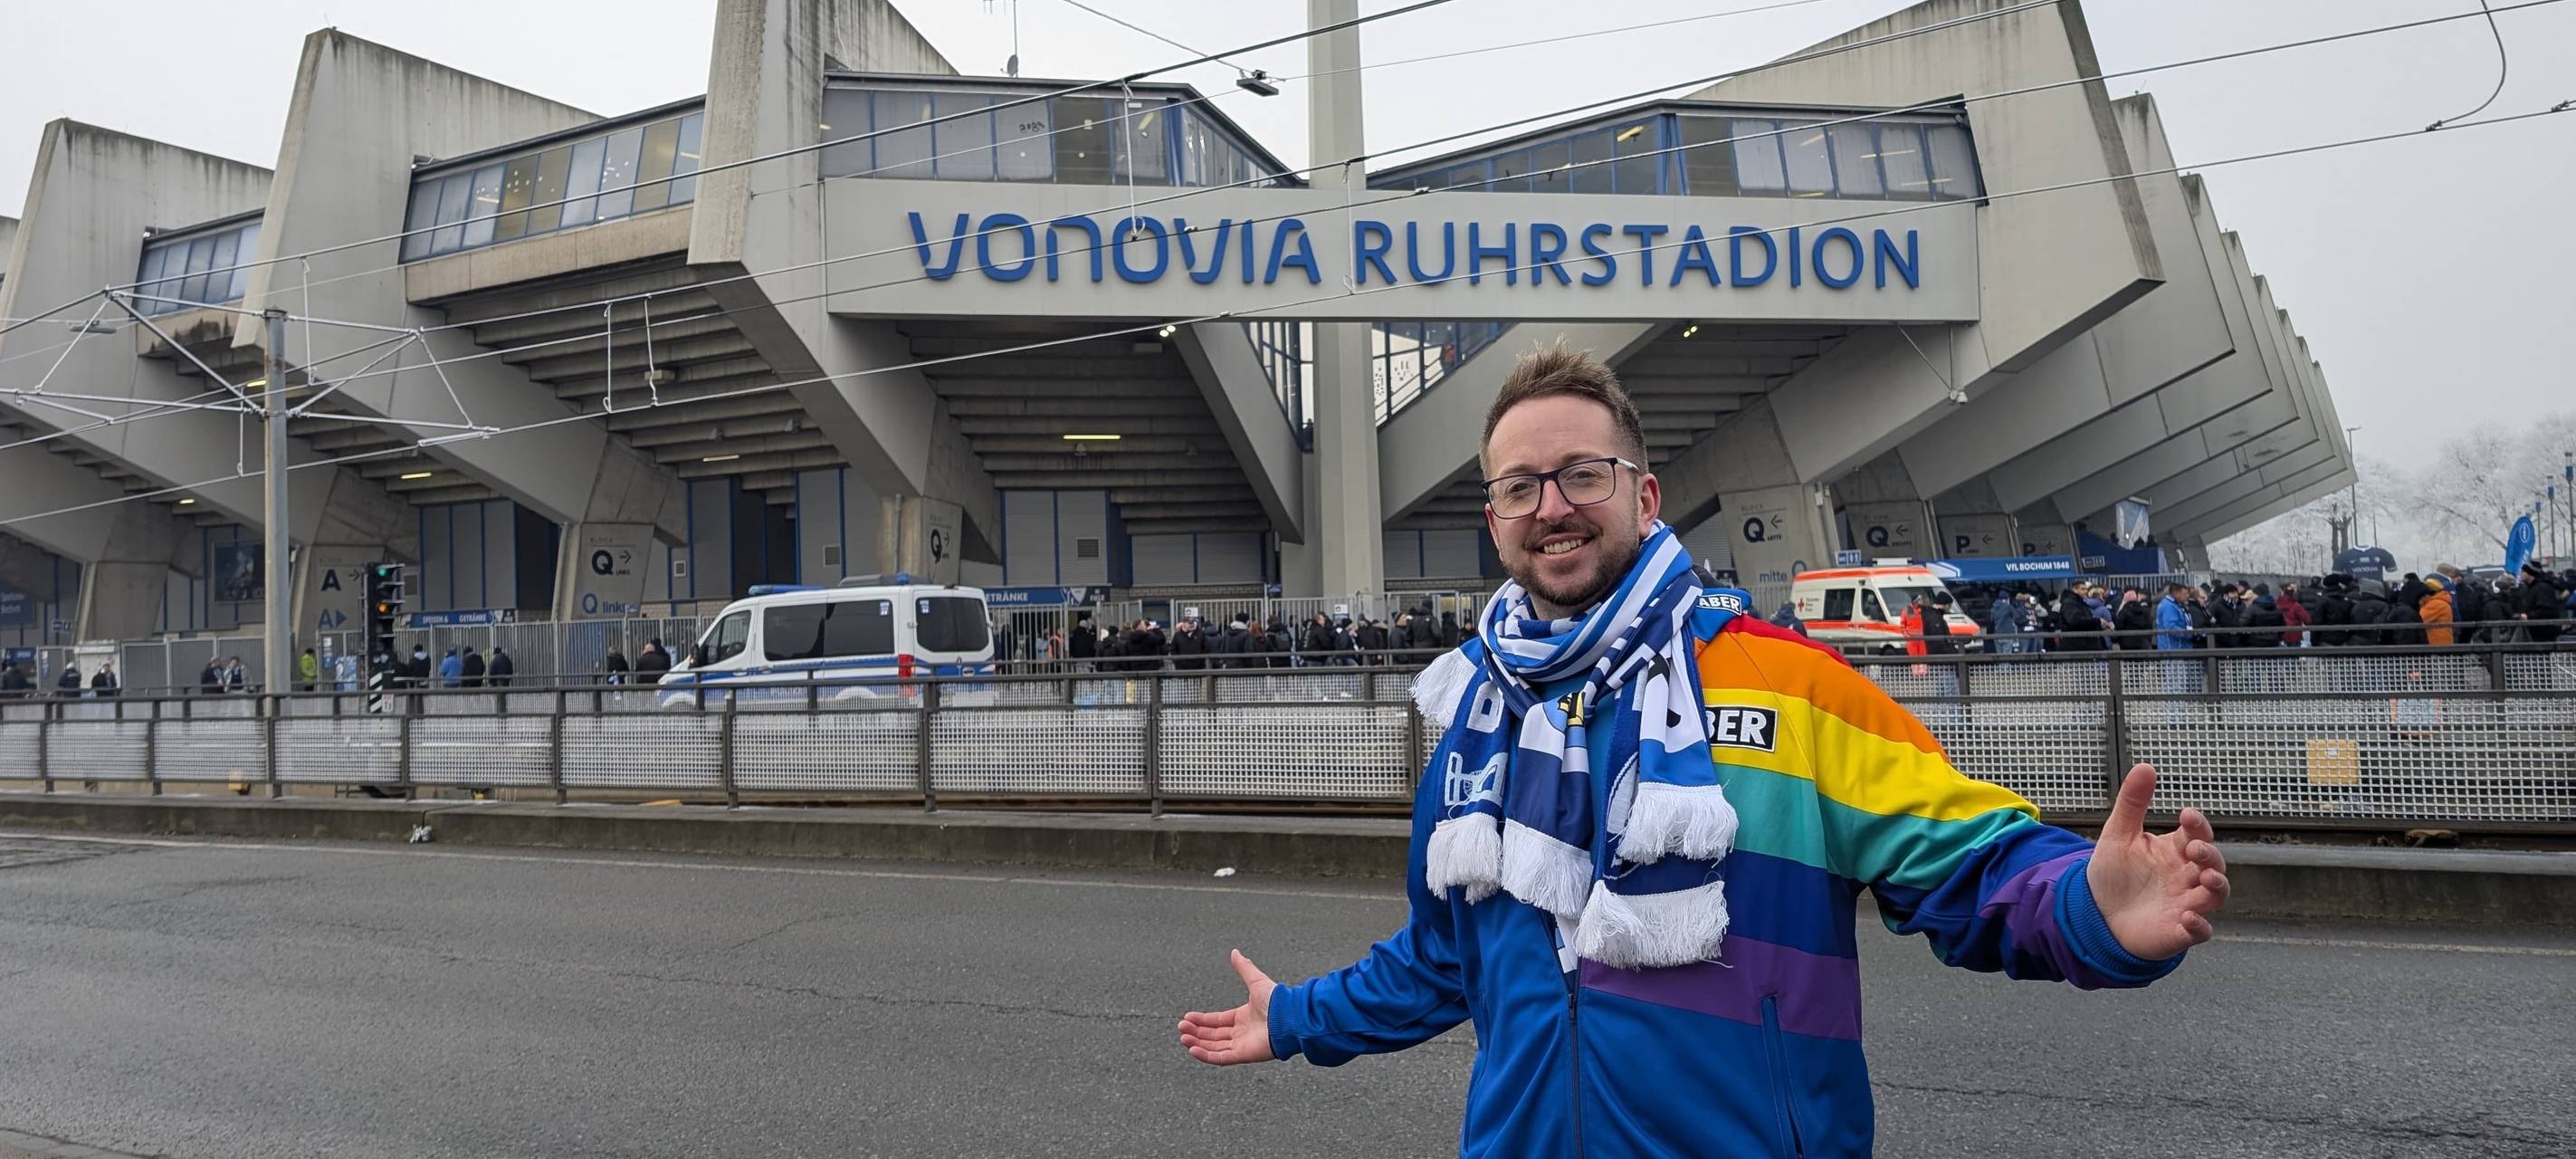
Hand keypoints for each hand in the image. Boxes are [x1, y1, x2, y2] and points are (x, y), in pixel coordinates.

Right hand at [1178, 950, 1275, 1064]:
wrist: (1289, 1017)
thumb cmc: (1277, 1001)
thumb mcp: (1256, 981)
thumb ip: (1244, 968)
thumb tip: (1235, 952)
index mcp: (1244, 1017)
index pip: (1218, 1020)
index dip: (1202, 1020)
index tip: (1188, 1017)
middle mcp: (1242, 1032)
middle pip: (1213, 1035)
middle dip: (1196, 1031)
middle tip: (1181, 1027)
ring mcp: (1242, 1045)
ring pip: (1214, 1047)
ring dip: (1197, 1043)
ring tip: (1183, 1037)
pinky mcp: (1243, 1055)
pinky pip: (1221, 1058)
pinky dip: (1206, 1055)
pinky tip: (1192, 1049)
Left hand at [2086, 764, 2228, 960]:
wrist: (2095, 914)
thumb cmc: (2113, 874)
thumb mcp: (2119, 835)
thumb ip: (2133, 803)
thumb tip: (2145, 767)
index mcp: (2175, 851)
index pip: (2197, 834)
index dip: (2198, 825)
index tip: (2187, 814)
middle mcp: (2186, 876)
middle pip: (2214, 864)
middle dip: (2210, 855)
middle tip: (2196, 848)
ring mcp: (2186, 904)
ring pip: (2216, 895)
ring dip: (2217, 885)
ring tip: (2206, 877)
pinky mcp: (2179, 931)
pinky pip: (2200, 931)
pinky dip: (2199, 925)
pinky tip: (2187, 917)